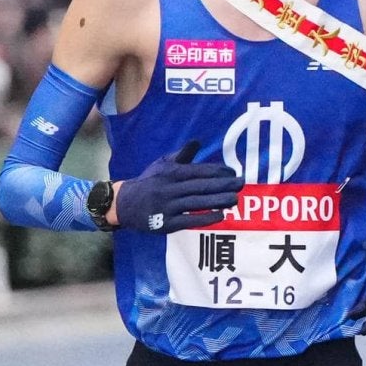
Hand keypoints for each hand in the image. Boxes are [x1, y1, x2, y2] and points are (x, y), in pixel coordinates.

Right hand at [113, 140, 243, 233]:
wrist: (124, 204)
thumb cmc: (148, 183)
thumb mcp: (161, 165)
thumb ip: (181, 155)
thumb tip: (197, 142)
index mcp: (171, 173)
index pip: (198, 171)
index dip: (217, 171)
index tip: (233, 172)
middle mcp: (170, 188)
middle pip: (201, 186)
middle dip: (223, 185)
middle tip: (241, 184)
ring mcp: (168, 207)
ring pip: (197, 203)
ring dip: (218, 201)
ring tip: (235, 199)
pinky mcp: (166, 224)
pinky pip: (189, 220)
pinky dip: (205, 218)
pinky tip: (220, 216)